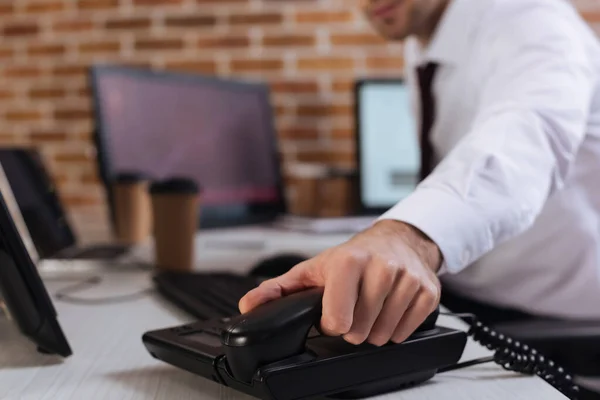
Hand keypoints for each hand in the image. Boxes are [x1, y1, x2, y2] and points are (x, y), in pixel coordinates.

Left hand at [239, 220, 442, 345]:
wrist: (397, 240)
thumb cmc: (352, 257)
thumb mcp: (312, 269)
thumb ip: (278, 290)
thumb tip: (248, 306)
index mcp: (348, 261)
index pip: (337, 319)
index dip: (331, 323)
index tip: (333, 311)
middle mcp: (381, 267)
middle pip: (360, 331)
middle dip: (353, 327)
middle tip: (354, 308)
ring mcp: (407, 279)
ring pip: (384, 334)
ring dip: (374, 330)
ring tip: (371, 307)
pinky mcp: (428, 292)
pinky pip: (407, 331)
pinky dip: (396, 328)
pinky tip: (389, 308)